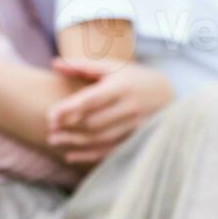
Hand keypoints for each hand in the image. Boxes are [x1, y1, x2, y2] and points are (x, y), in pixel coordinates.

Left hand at [45, 59, 172, 165]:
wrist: (169, 94)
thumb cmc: (133, 77)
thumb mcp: (112, 67)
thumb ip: (82, 66)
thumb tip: (54, 63)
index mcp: (121, 87)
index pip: (91, 100)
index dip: (69, 109)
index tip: (49, 116)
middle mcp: (129, 108)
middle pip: (94, 122)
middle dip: (69, 127)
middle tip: (49, 129)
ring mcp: (134, 126)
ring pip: (100, 138)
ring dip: (75, 142)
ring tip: (53, 141)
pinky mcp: (135, 139)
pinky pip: (109, 151)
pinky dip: (88, 155)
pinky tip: (70, 156)